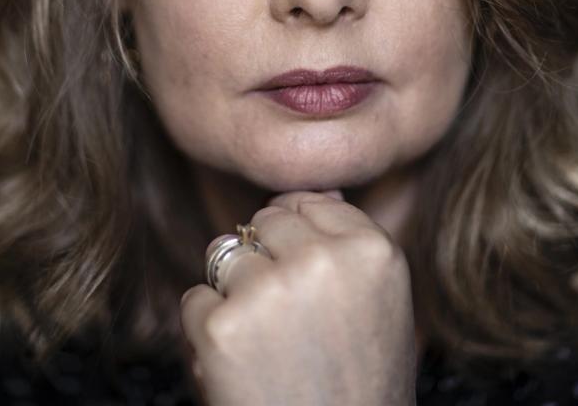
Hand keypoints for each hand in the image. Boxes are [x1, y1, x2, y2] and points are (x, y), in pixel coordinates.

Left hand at [180, 190, 417, 404]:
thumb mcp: (381, 305)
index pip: (309, 202)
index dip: (300, 244)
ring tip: (268, 345)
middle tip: (291, 324)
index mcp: (373, 251)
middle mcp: (322, 262)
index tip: (312, 288)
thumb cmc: (359, 386)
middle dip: (265, 262)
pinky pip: (196, 299)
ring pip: (223, 254)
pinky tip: (243, 366)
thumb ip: (350, 244)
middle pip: (263, 223)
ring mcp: (268, 291)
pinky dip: (208, 332)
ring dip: (233, 294)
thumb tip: (321, 192)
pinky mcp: (221, 326)